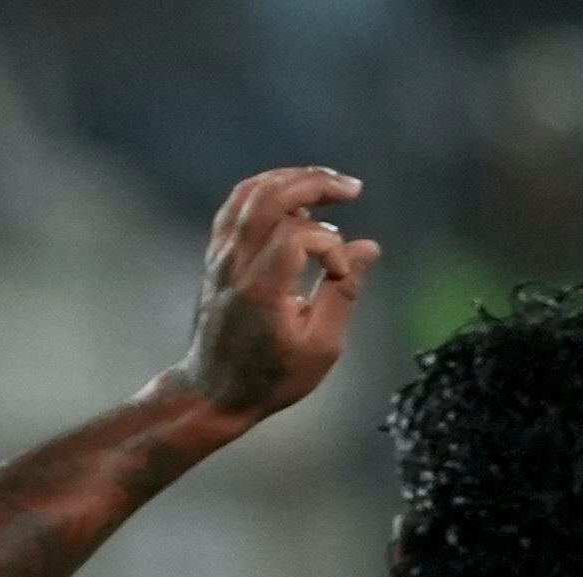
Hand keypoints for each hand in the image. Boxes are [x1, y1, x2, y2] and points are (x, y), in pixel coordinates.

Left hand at [179, 169, 377, 421]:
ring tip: (326, 184)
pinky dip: (267, 190)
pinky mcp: (215, 253)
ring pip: (251, 191)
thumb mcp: (320, 348)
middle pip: (271, 196)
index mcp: (262, 288)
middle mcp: (236, 262)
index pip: (299, 235)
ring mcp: (220, 254)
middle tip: (351, 188)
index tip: (343, 275)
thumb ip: (344, 294)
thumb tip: (368, 248)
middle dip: (315, 184)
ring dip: (291, 180)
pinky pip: (237, 203)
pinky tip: (293, 199)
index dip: (331, 246)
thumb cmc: (272, 377)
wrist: (214, 390)